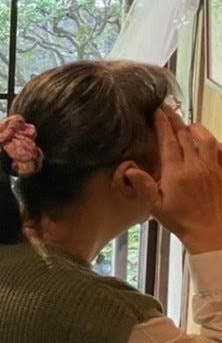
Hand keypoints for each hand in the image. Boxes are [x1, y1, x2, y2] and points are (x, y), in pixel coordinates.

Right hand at [125, 106, 221, 253]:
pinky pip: (221, 152)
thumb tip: (129, 169)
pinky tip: (211, 143)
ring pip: (206, 139)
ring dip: (196, 129)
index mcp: (176, 172)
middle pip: (185, 135)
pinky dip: (215, 143)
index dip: (162, 124)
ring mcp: (213, 168)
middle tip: (168, 109)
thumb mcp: (156, 207)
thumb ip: (143, 186)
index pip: (168, 140)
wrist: (212, 233)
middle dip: (176, 120)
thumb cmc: (182, 221)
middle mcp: (195, 165)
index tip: (157, 111)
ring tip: (189, 125)